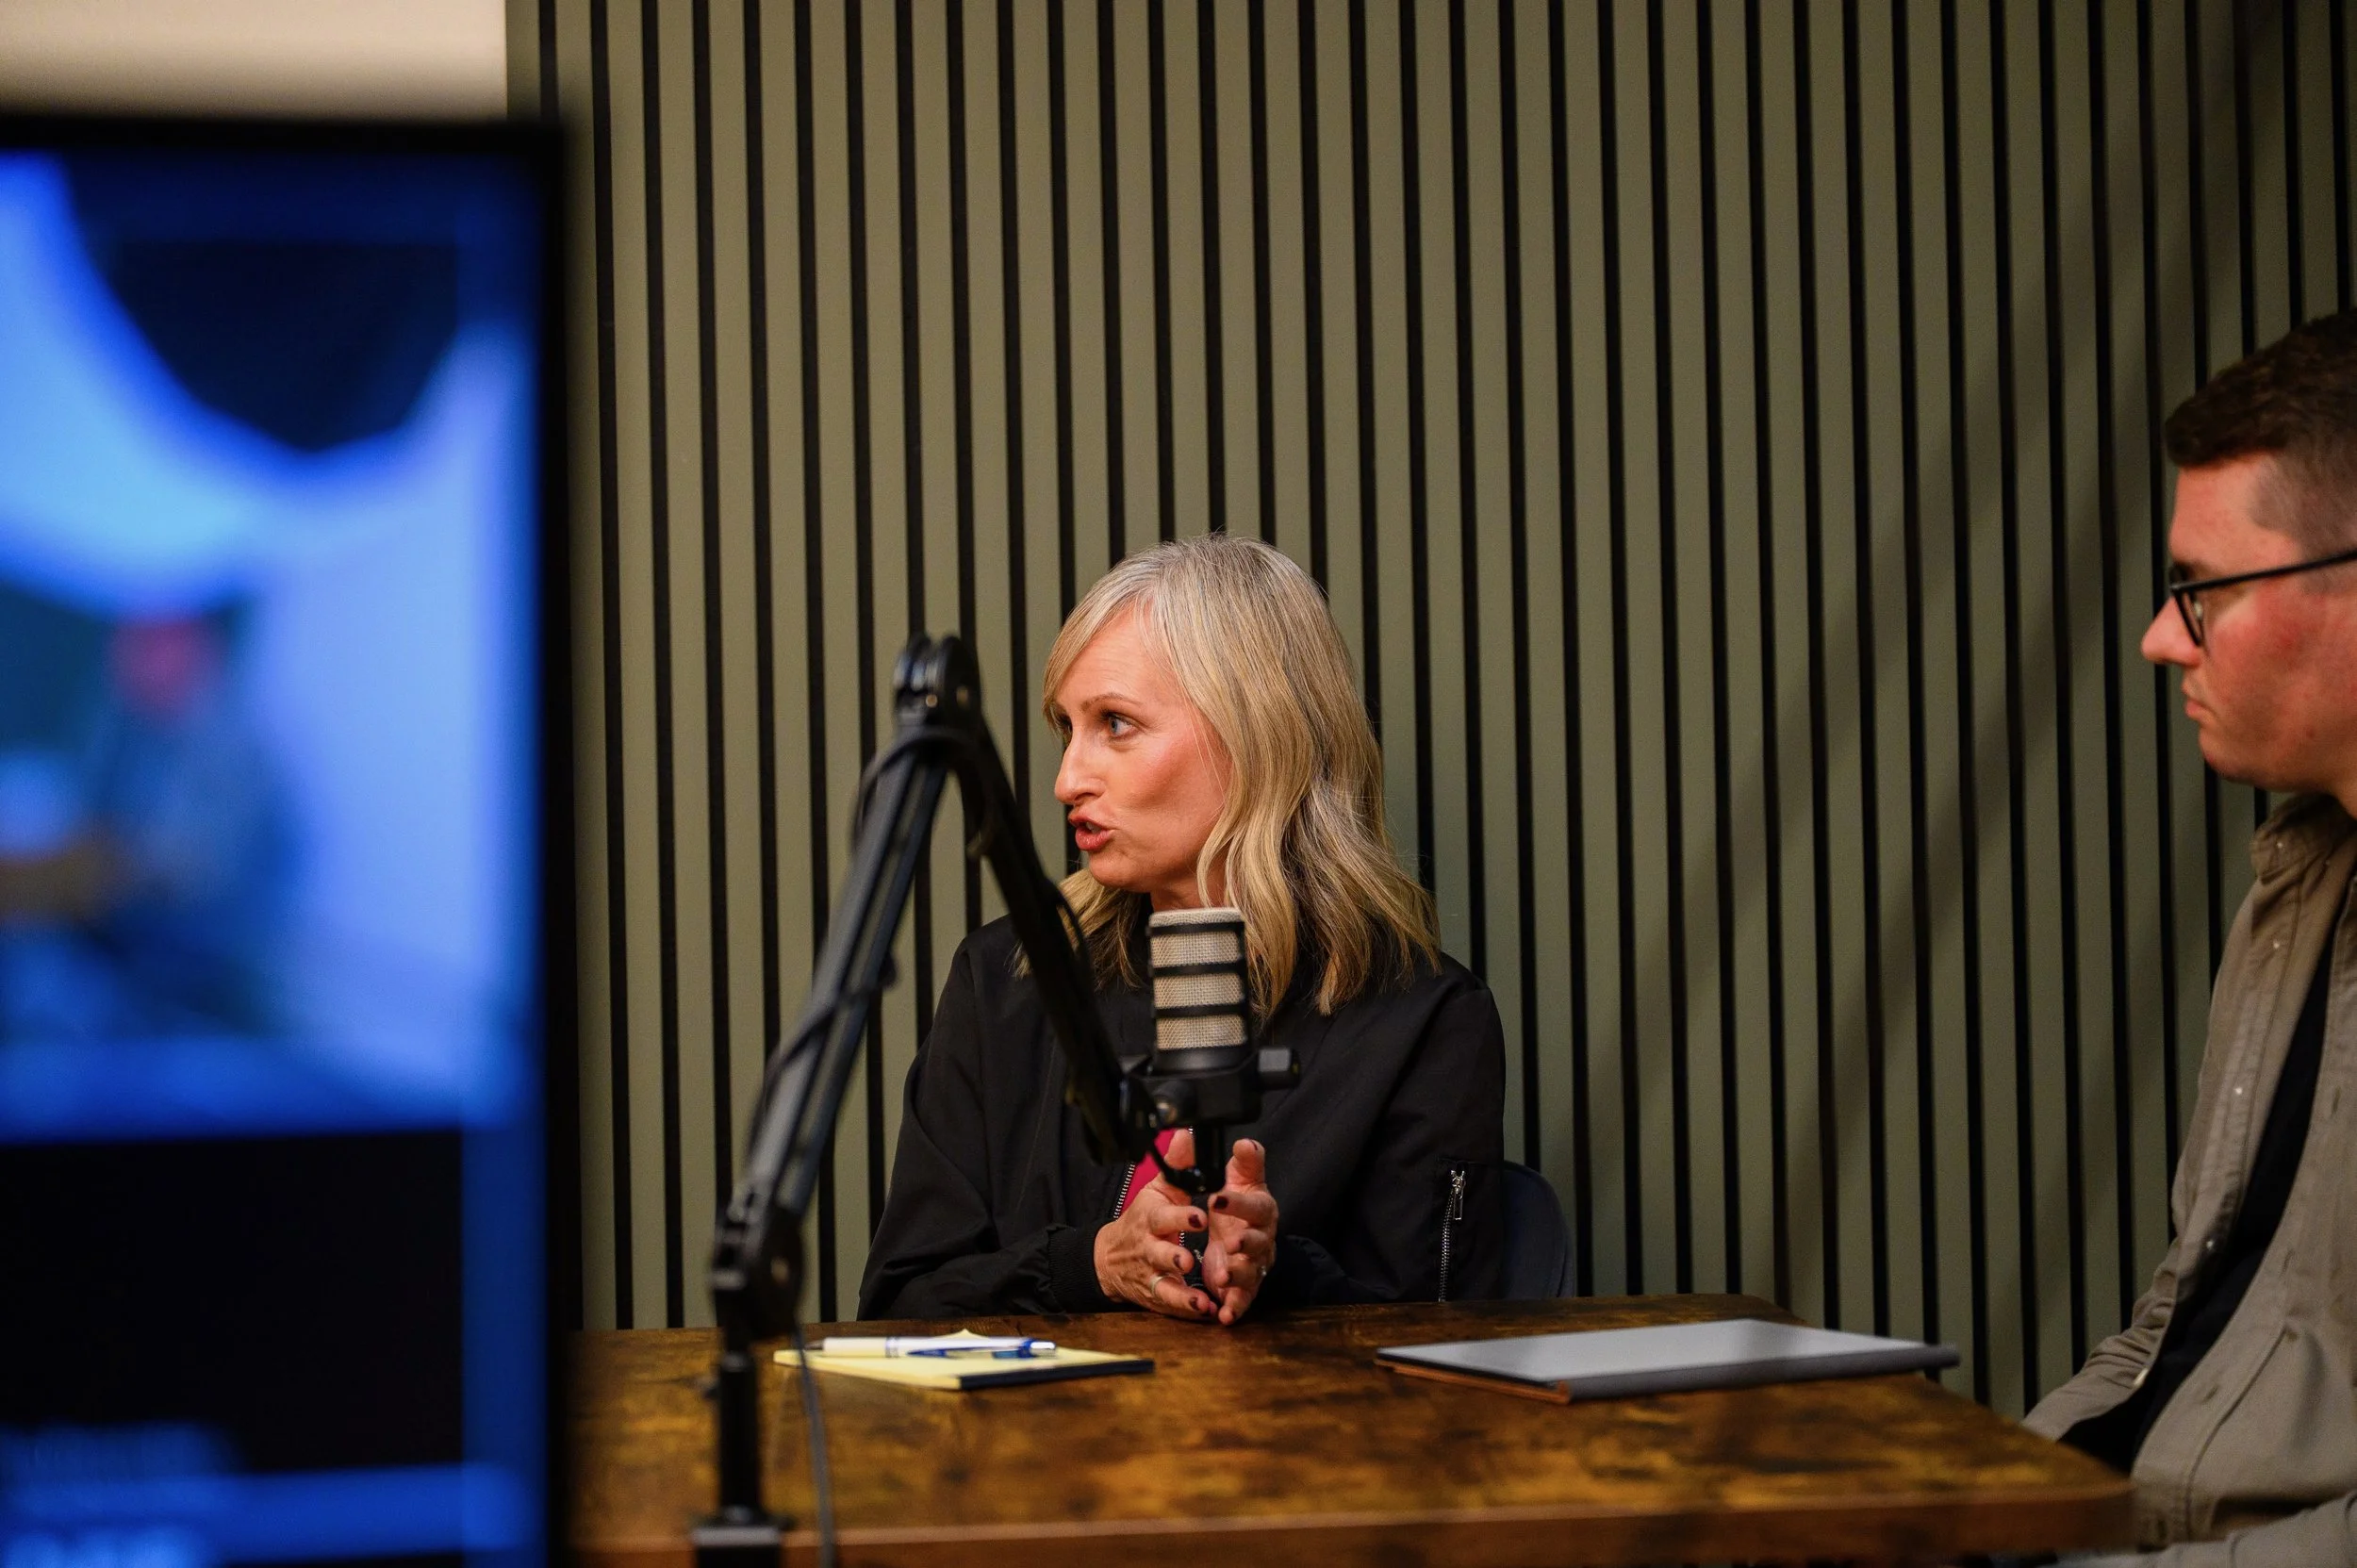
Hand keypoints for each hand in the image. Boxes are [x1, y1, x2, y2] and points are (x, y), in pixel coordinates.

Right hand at [1092, 1162, 1217, 1319]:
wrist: (1109, 1257)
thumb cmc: (1142, 1219)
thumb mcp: (1157, 1190)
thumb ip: (1177, 1166)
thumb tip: (1187, 1135)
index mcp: (1150, 1218)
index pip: (1162, 1216)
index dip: (1179, 1216)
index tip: (1200, 1216)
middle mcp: (1148, 1248)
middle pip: (1158, 1253)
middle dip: (1172, 1257)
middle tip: (1188, 1260)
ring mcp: (1150, 1274)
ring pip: (1163, 1285)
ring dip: (1180, 1293)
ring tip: (1198, 1299)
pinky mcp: (1155, 1295)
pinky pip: (1170, 1305)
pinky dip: (1185, 1309)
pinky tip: (1203, 1311)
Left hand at [1187, 1131, 1278, 1324]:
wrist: (1234, 1235)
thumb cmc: (1237, 1205)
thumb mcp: (1239, 1179)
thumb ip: (1244, 1162)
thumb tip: (1245, 1142)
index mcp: (1260, 1211)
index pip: (1257, 1205)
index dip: (1239, 1204)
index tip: (1216, 1198)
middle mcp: (1262, 1239)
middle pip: (1260, 1242)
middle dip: (1247, 1244)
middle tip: (1231, 1244)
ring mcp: (1254, 1265)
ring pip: (1252, 1272)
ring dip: (1239, 1275)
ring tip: (1224, 1276)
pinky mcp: (1244, 1288)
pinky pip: (1242, 1300)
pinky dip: (1235, 1308)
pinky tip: (1224, 1315)